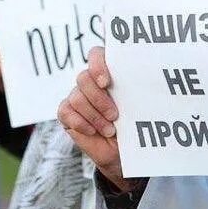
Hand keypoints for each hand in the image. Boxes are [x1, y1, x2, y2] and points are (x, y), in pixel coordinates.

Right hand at [57, 46, 125, 189]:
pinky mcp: (67, 112)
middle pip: (84, 77)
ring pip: (76, 96)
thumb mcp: (137, 109)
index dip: (98, 65)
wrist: (121, 154)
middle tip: (114, 115)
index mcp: (108, 73)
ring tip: (109, 129)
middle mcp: (90, 82)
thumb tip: (142, 81)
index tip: (106, 82)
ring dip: (94, 116)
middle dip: (99, 99)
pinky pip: (66, 111)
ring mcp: (77, 96)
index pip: (96, 55)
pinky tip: (93, 131)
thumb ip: (133, 93)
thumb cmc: (132, 128)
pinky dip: (81, 123)